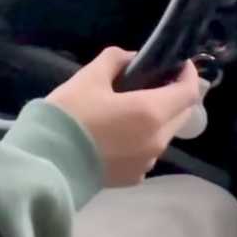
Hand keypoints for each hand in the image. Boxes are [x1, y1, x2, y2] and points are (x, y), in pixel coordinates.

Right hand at [45, 48, 201, 186]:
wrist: (48, 161)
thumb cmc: (71, 114)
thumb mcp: (89, 77)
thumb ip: (115, 60)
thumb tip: (130, 58)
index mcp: (151, 112)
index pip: (188, 93)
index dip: (188, 75)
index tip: (179, 64)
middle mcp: (157, 140)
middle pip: (181, 115)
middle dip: (176, 95)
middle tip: (157, 81)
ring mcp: (147, 162)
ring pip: (166, 135)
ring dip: (160, 118)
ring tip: (136, 106)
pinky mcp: (134, 178)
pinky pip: (149, 152)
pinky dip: (144, 138)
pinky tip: (122, 132)